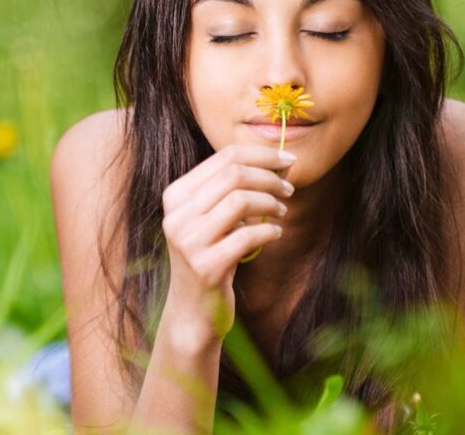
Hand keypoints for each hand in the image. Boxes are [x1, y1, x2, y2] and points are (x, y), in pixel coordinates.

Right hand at [160, 144, 295, 340]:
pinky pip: (248, 236)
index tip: (288, 159)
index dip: (262, 154)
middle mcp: (177, 215)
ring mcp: (189, 241)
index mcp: (176, 195)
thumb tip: (280, 160)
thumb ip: (235, 189)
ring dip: (271, 203)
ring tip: (282, 212)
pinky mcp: (206, 267)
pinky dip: (269, 231)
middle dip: (270, 177)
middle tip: (289, 189)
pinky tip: (275, 233)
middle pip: (234, 175)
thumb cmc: (210, 256)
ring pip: (241, 201)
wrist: (192, 310)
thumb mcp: (212, 218)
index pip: (224, 157)